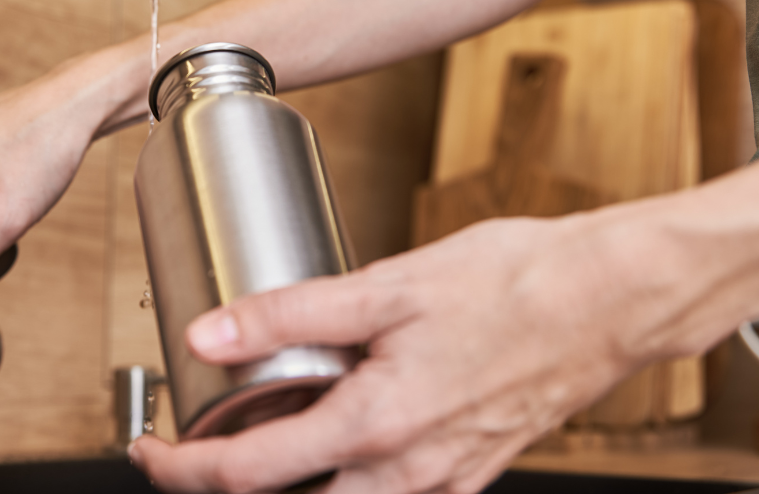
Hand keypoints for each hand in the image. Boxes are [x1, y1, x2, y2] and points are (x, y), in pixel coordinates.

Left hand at [130, 215, 648, 493]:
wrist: (607, 301)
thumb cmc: (512, 284)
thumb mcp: (388, 287)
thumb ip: (290, 314)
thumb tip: (208, 334)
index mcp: (378, 427)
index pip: (249, 475)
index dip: (182, 468)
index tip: (151, 448)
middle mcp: (407, 473)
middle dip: (224, 490)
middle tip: (188, 450)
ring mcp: (442, 481)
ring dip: (284, 486)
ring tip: (252, 435)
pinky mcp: (467, 472)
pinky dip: (340, 478)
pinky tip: (333, 432)